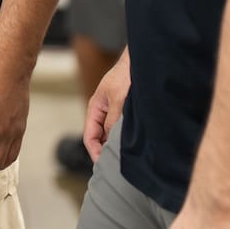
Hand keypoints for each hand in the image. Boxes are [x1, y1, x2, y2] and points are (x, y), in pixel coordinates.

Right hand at [83, 48, 129, 163]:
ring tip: (125, 159)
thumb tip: (110, 139)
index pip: (89, 136)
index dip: (94, 152)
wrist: (140, 61)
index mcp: (95, 108)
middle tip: (116, 167)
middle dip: (104, 152)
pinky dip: (123, 138)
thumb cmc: (126, 75)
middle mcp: (103, 112)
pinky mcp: (125, 112)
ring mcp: (114, 112)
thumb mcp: (118, 98)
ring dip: (115, 145)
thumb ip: (113, 119)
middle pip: (99, 138)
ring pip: (110, 134)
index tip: (103, 164)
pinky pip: (120, 129)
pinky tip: (133, 145)